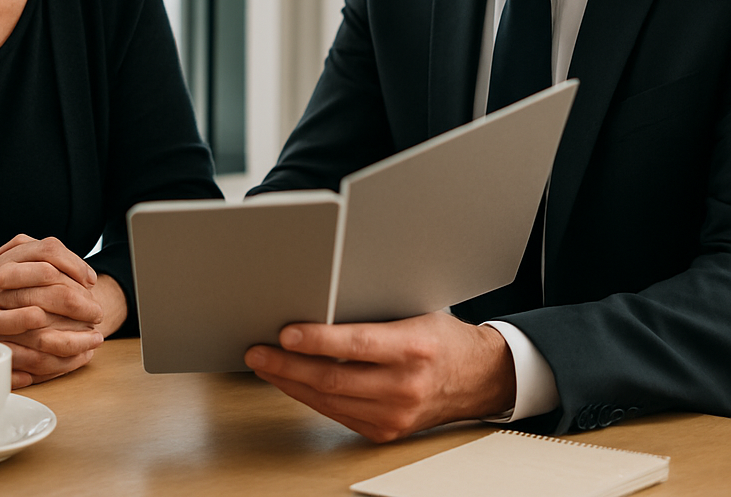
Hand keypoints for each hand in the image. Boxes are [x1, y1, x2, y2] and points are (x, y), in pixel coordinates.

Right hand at [0, 234, 106, 386]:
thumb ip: (39, 260)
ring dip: (67, 337)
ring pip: (36, 325)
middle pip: (46, 285)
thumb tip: (85, 277)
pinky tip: (63, 363)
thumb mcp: (8, 263)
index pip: (47, 251)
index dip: (74, 265)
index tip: (92, 282)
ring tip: (90, 343)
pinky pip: (18, 354)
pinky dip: (42, 361)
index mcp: (7, 261)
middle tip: (97, 314)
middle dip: (78, 302)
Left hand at [244, 312, 515, 441]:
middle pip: (334, 378)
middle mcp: (405, 386)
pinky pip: (338, 414)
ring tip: (265, 366)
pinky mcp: (386, 431)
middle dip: (287, 366)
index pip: (356, 345)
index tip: (285, 333)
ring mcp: (395, 414)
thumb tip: (319, 306)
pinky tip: (292, 383)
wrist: (480, 378)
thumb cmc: (444, 339)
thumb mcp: (413, 313)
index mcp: (413, 348)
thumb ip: (371, 315)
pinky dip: (310, 398)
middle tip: (258, 352)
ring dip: (291, 383)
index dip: (316, 340)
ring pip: (330, 400)